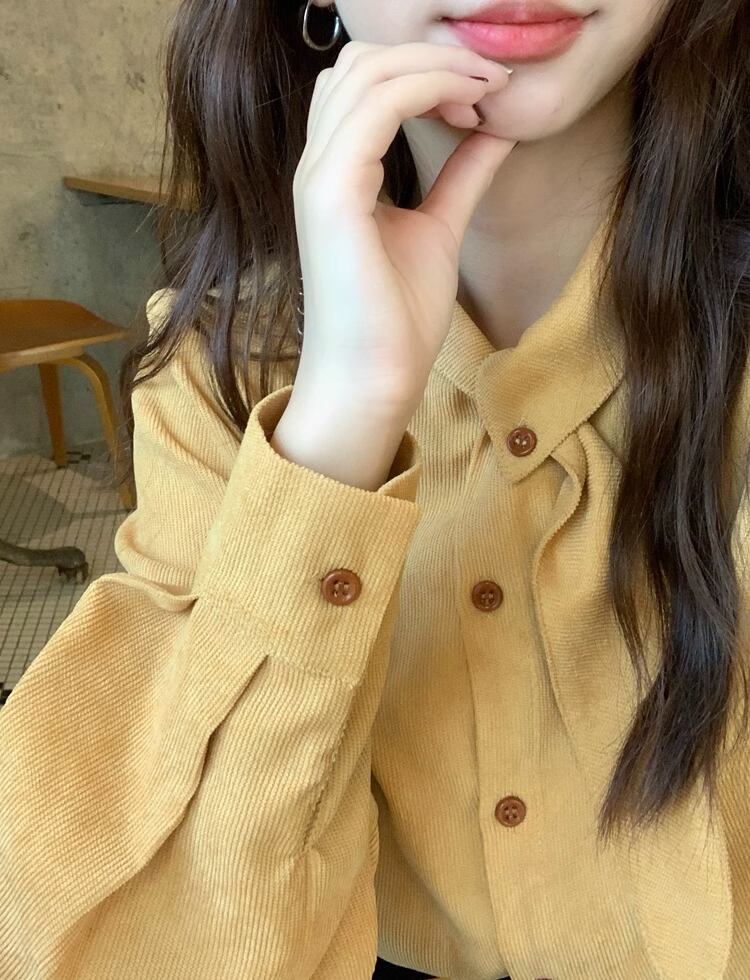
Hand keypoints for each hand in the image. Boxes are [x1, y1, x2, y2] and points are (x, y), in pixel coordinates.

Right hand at [292, 40, 515, 418]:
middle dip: (433, 54)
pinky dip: (430, 88)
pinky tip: (471, 109)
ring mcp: (319, 176)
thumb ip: (461, 175)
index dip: (426, 70)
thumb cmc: (397, 318)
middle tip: (492, 82)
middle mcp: (318, 164)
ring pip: (367, 70)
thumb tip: (496, 128)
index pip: (366, 83)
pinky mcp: (331, 193)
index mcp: (337, 172)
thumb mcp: (440, 228)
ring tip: (488, 90)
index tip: (486, 93)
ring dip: (437, 64)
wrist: (375, 378)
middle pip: (362, 62)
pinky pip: (378, 106)